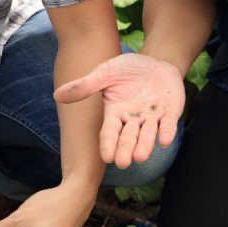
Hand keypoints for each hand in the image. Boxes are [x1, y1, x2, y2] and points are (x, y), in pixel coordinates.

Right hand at [54, 53, 184, 168]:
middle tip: (122, 163)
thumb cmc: (127, 70)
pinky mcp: (170, 112)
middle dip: (126, 149)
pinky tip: (165, 140)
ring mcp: (152, 118)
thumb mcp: (105, 74)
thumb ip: (85, 86)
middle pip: (128, 137)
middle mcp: (133, 120)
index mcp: (116, 114)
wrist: (155, 62)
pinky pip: (168, 124)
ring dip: (145, 145)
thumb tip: (57, 95)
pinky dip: (167, 131)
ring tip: (140, 157)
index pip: (110, 132)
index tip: (107, 157)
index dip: (109, 144)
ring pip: (148, 134)